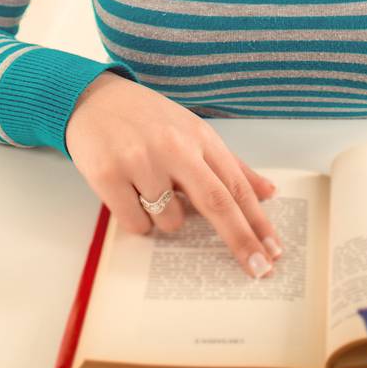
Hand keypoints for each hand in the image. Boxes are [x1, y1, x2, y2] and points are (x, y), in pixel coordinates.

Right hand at [65, 72, 282, 279]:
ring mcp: (140, 161)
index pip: (236, 184)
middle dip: (241, 240)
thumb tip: (268, 191)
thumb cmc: (147, 119)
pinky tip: (129, 192)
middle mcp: (173, 147)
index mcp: (199, 136)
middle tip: (259, 268)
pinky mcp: (108, 175)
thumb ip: (230, 164)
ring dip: (165, 218)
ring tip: (148, 188)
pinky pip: (137, 224)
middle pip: (216, 202)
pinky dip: (138, 219)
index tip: (274, 251)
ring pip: (171, 222)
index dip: (258, 221)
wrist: (92, 99)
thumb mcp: (192, 130)